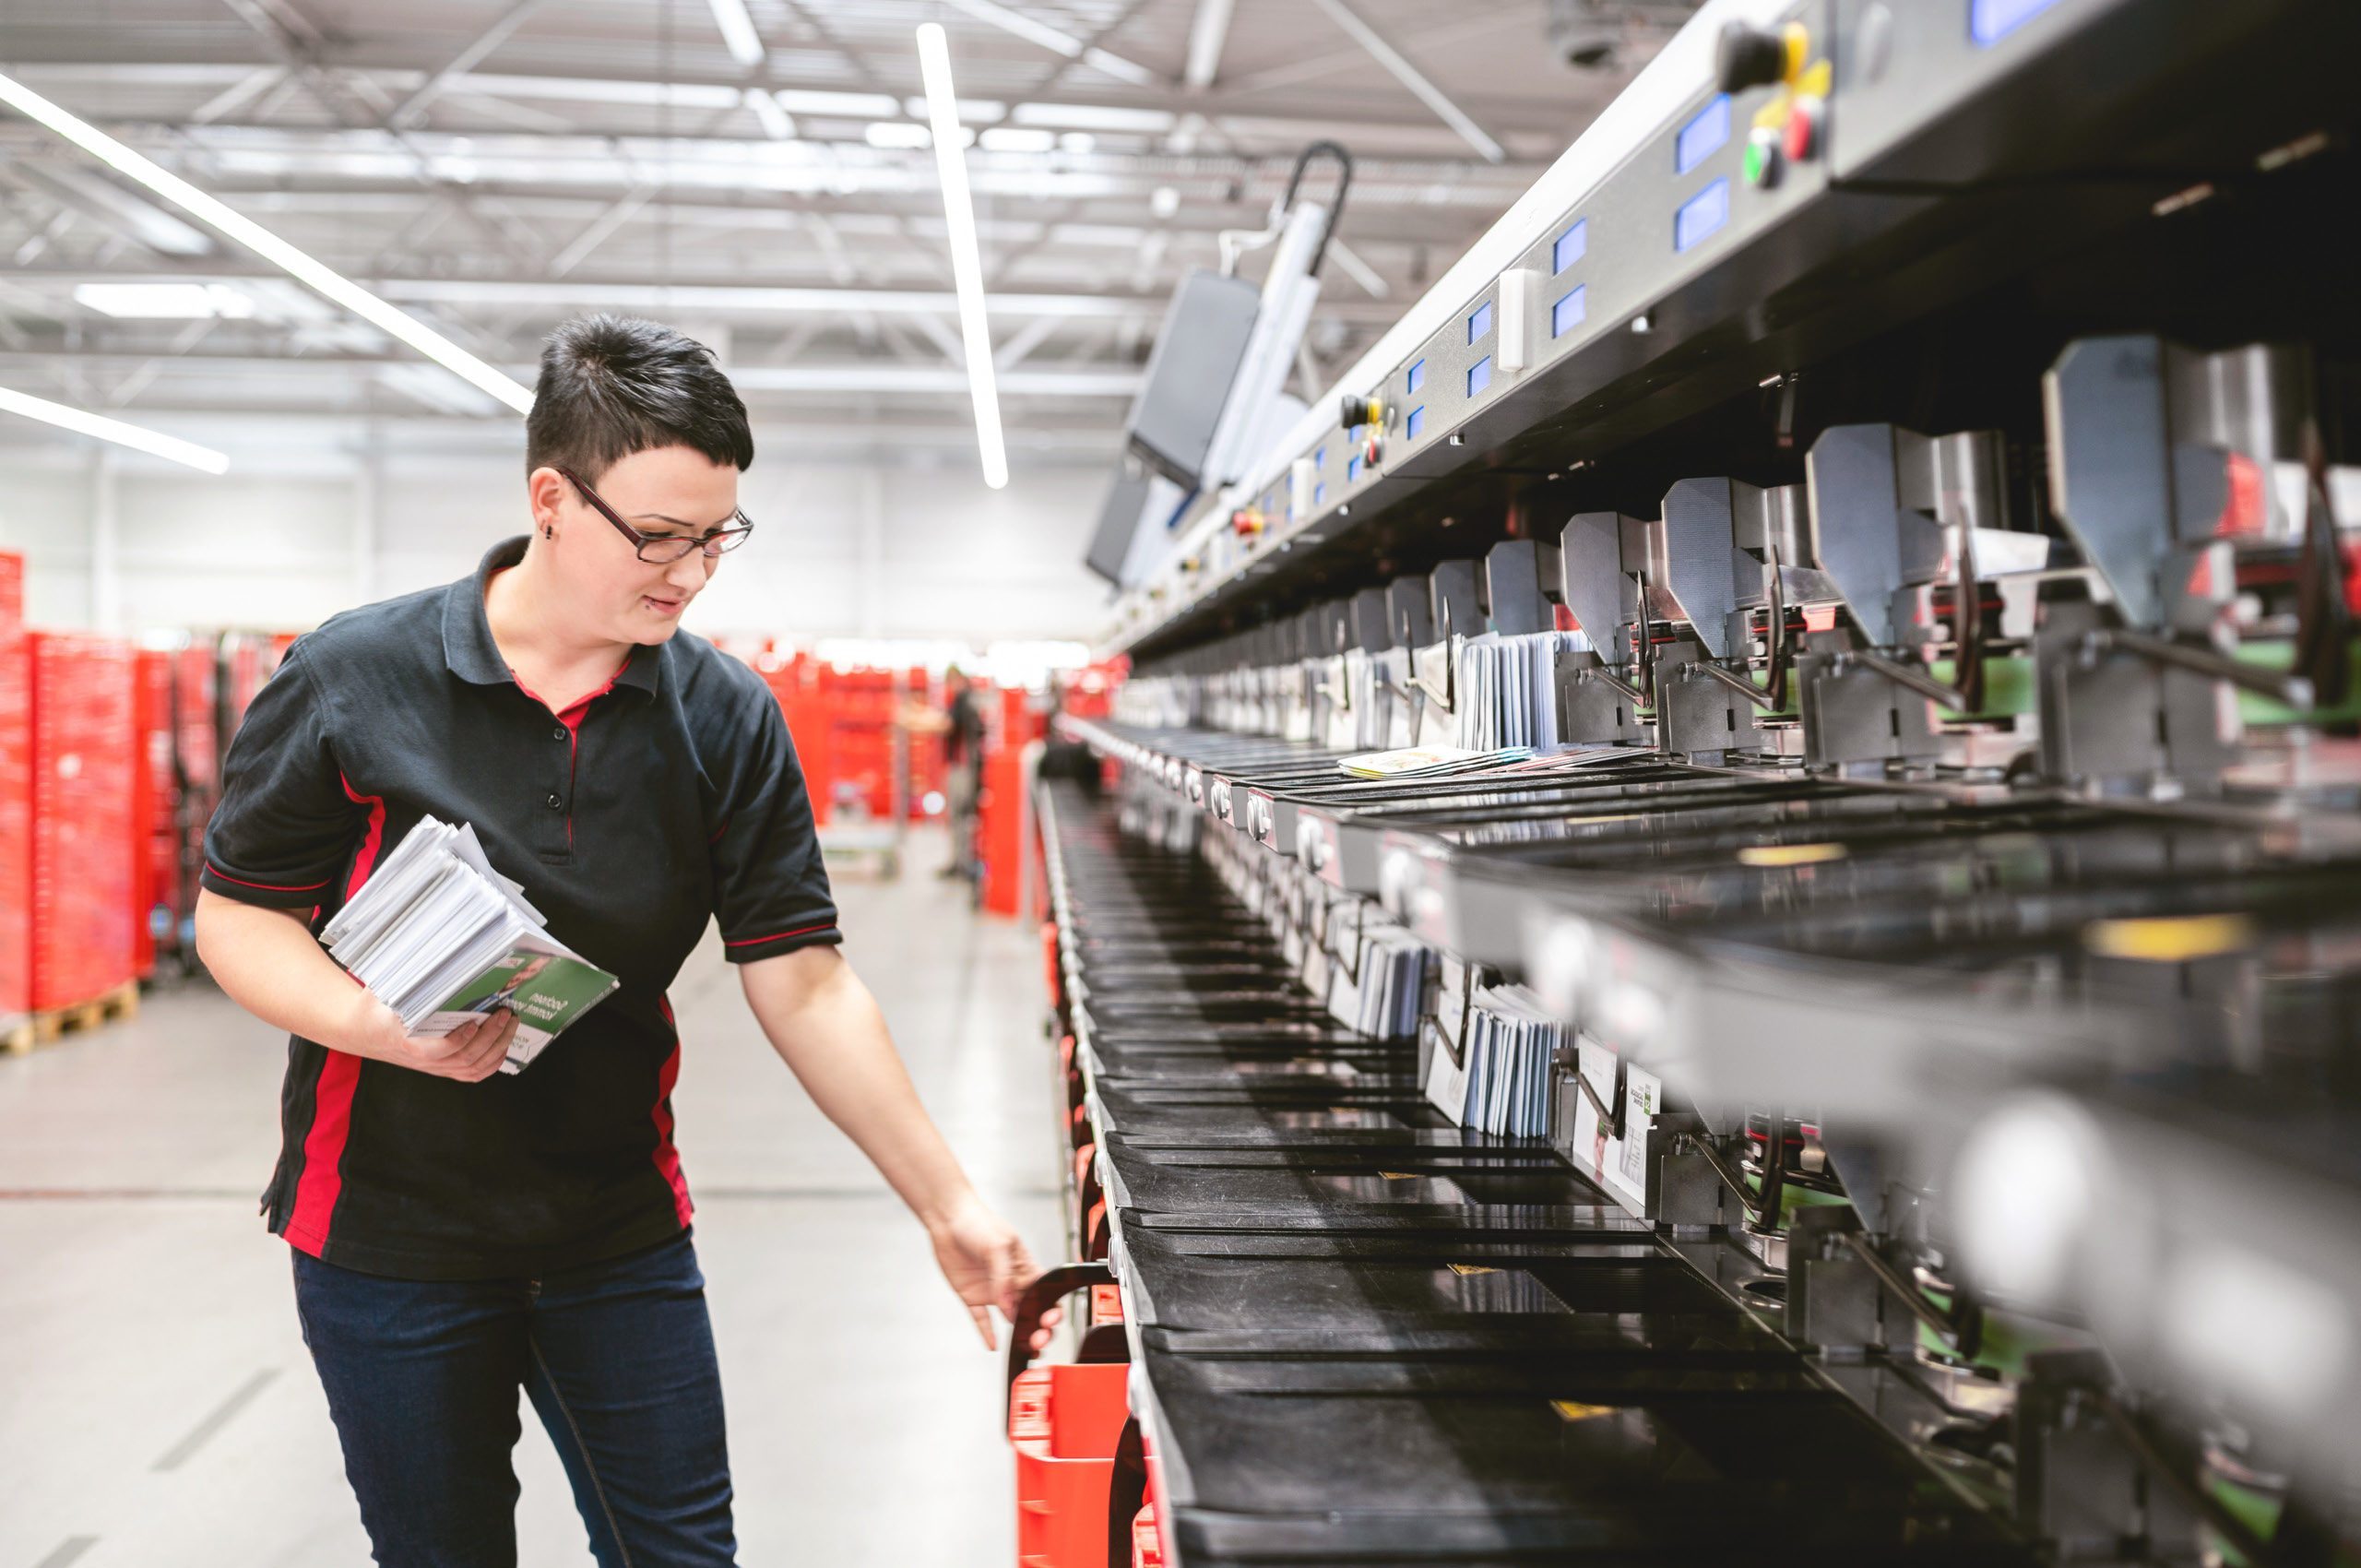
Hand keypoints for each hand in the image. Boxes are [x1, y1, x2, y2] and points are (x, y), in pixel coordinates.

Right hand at [338, 993, 518, 1082]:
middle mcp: (421, 1059)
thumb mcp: (381, 989)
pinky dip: (490, 1064)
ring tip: (510, 1024)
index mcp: (404, 1040)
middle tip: (504, 1013)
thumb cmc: (373, 1008)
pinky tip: (503, 1046)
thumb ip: (402, 976)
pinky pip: (469, 1074)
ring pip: (471, 1068)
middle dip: (490, 1037)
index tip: (473, 1021)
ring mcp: (432, 1067)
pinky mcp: (439, 1068)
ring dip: (496, 1048)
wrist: (361, 1031)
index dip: (457, 1040)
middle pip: (463, 1059)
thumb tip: (427, 949)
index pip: (433, 1051)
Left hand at [926, 1197, 1062, 1352]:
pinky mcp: (972, 1296)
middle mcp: (1011, 1281)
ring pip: (1011, 1317)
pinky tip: (992, 1345)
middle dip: (1039, 1326)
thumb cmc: (978, 1222)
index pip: (1044, 1291)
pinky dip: (987, 1333)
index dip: (1050, 1307)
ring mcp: (992, 1290)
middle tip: (1039, 1338)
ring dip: (1019, 1332)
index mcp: (1024, 1267)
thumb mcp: (998, 1246)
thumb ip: (1004, 1277)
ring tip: (1025, 1346)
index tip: (1050, 1318)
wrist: (948, 1219)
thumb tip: (1009, 1304)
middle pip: (1031, 1309)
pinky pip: (982, 1319)